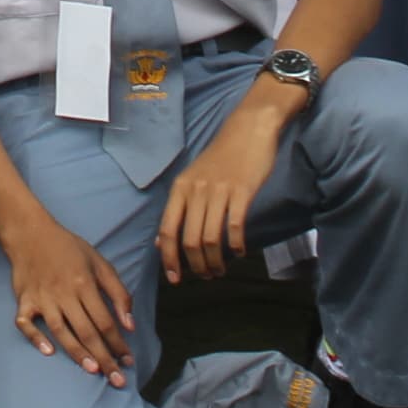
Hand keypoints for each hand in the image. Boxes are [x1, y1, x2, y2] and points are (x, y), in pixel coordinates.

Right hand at [0, 206, 135, 382]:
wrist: (30, 233)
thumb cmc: (68, 249)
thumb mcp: (99, 263)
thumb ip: (118, 292)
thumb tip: (130, 325)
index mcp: (84, 283)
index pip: (105, 321)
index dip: (118, 343)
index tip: (128, 361)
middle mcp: (63, 293)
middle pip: (87, 331)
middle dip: (104, 357)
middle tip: (117, 380)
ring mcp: (42, 298)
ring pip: (60, 331)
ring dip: (77, 352)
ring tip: (92, 370)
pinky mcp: (23, 300)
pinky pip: (26, 323)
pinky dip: (35, 337)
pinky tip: (48, 352)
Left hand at [157, 88, 292, 283]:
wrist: (248, 129)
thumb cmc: (221, 157)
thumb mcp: (192, 179)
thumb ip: (178, 209)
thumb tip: (159, 240)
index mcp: (180, 188)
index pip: (167, 230)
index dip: (168, 258)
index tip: (174, 279)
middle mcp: (195, 190)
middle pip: (189, 240)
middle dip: (196, 265)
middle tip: (206, 276)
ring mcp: (218, 190)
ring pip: (211, 238)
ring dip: (216, 261)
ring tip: (221, 270)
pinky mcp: (242, 191)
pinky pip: (235, 226)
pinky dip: (237, 245)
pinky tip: (240, 251)